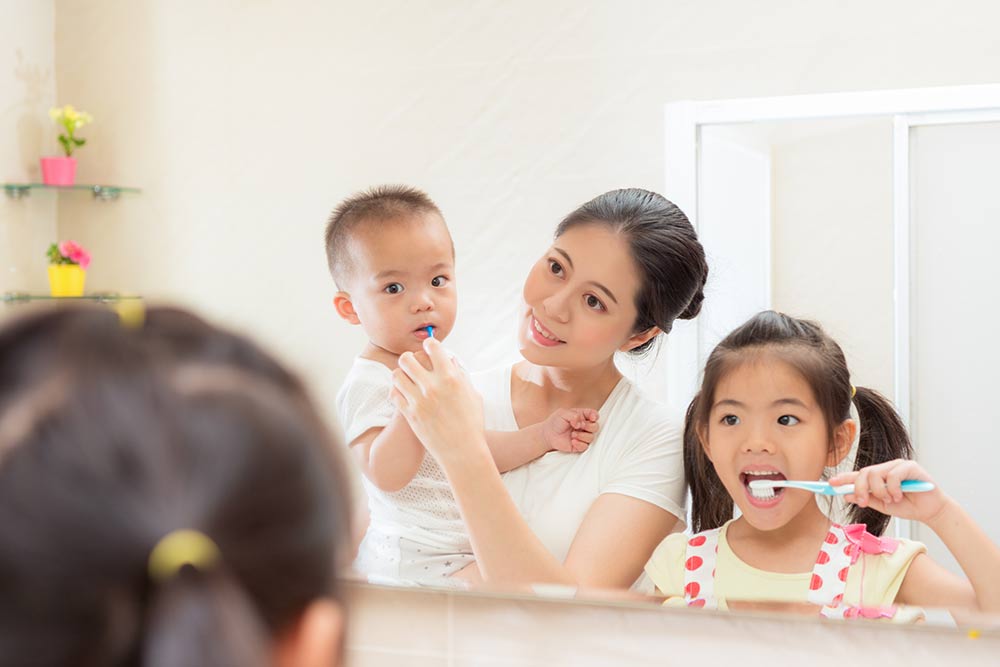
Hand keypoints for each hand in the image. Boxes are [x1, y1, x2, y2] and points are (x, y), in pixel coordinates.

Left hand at [391, 338, 486, 463]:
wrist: (462, 451)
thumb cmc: (472, 423)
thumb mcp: (473, 395)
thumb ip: (461, 375)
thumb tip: (451, 360)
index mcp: (451, 377)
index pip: (431, 346)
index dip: (429, 345)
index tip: (429, 349)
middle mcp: (432, 386)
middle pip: (407, 358)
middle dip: (409, 359)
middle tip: (413, 365)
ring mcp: (418, 400)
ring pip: (396, 374)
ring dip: (401, 374)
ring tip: (407, 380)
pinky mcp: (409, 414)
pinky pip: (394, 394)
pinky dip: (398, 392)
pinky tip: (405, 395)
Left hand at [541, 408, 598, 452]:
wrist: (548, 435)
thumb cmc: (555, 422)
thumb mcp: (563, 413)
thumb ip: (574, 415)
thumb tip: (581, 423)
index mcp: (582, 416)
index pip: (594, 415)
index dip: (595, 416)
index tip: (591, 418)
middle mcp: (584, 426)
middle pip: (595, 427)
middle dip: (588, 426)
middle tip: (578, 426)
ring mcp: (582, 436)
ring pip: (591, 437)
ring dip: (582, 436)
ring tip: (572, 434)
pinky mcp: (579, 446)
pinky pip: (585, 446)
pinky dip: (580, 444)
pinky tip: (572, 441)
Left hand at [829, 459, 947, 523]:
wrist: (931, 511)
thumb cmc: (908, 507)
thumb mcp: (882, 506)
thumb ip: (866, 499)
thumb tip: (845, 495)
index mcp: (878, 477)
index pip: (857, 475)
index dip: (843, 478)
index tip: (830, 484)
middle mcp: (886, 468)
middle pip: (863, 472)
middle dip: (859, 489)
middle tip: (863, 502)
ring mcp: (898, 465)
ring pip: (875, 473)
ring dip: (878, 491)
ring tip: (889, 500)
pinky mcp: (910, 466)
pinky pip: (893, 475)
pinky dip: (892, 488)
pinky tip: (898, 496)